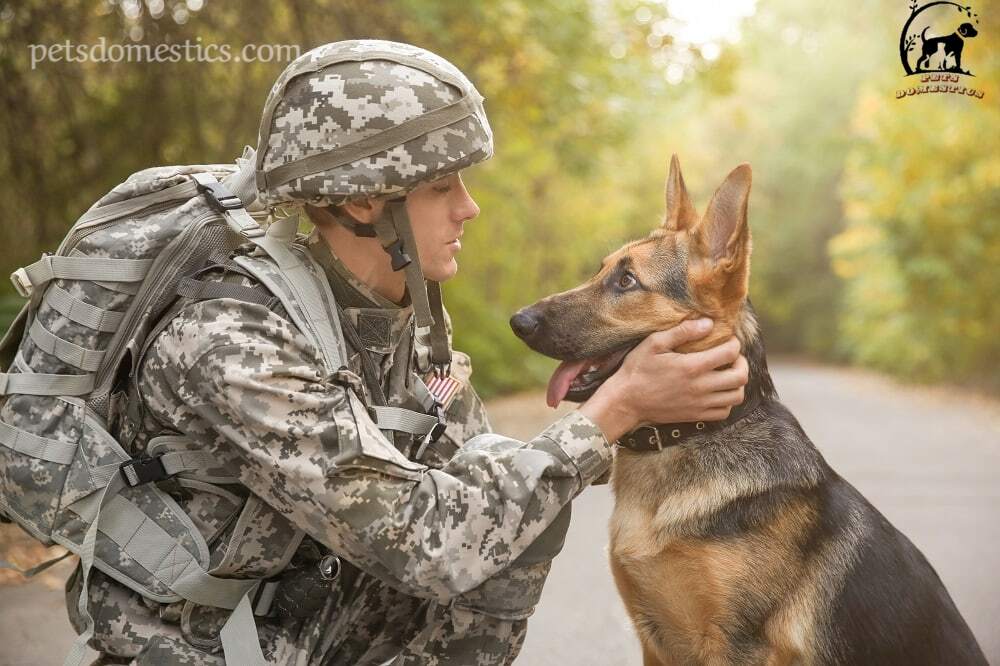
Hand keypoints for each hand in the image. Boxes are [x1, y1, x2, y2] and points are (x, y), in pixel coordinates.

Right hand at [579, 319, 747, 441]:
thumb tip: (708, 323)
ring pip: (736, 396)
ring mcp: (700, 404)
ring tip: (727, 373)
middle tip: (732, 356)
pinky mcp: (695, 416)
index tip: (727, 339)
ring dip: (737, 383)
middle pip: (740, 376)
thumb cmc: (638, 369)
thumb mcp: (654, 343)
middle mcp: (701, 387)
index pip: (730, 352)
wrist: (626, 401)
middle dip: (741, 362)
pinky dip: (727, 401)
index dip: (734, 343)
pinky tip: (718, 391)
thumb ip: (682, 331)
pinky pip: (724, 412)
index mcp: (692, 366)